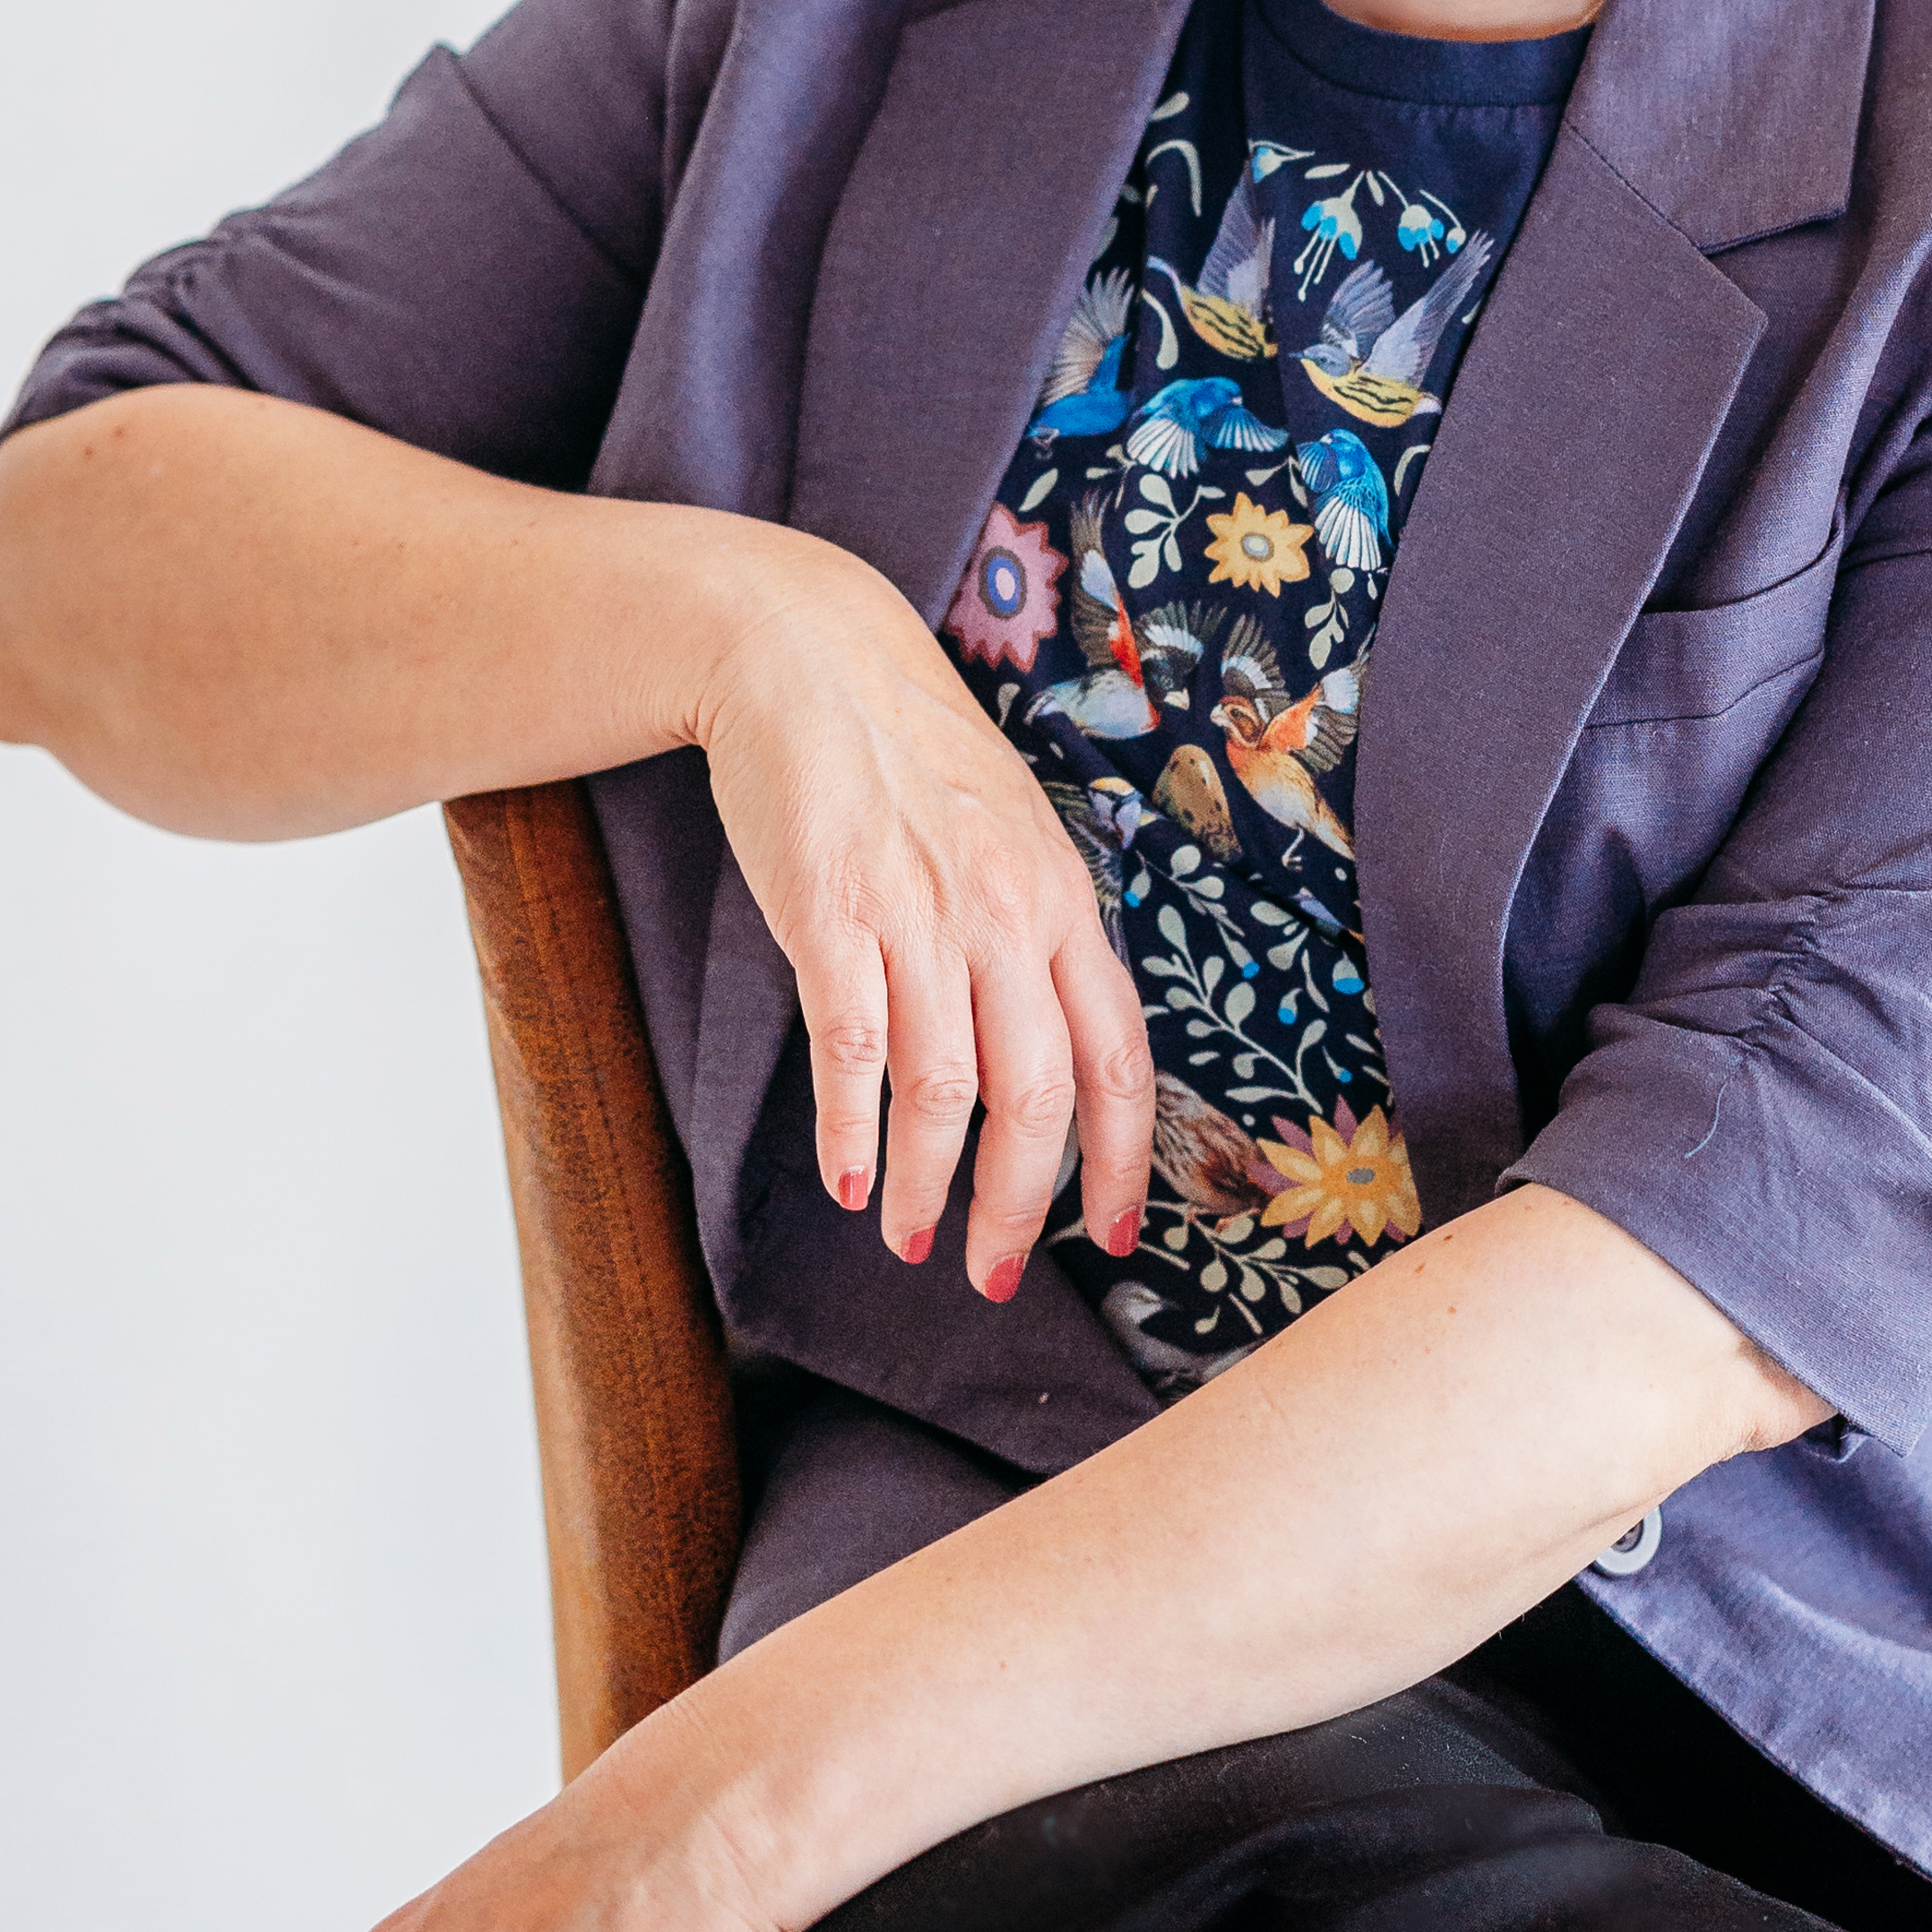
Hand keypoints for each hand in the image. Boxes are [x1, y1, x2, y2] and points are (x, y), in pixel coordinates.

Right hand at [690, 546, 1153, 1296]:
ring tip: (910, 1238)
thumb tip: (1052, 1057)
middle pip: (1038, 1100)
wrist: (807, 659)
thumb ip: (1036, 935)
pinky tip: (851, 1180)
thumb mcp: (1011, 834)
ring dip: (929, 1187)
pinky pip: (854, 1051)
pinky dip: (854, 1132)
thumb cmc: (911, 755)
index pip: (1120, 1059)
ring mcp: (919, 915)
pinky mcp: (831, 914)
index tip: (1115, 1238)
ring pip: (945, 1092)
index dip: (1124, 1162)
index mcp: (1064, 901)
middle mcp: (1007, 915)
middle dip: (1018, 1208)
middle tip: (990, 1273)